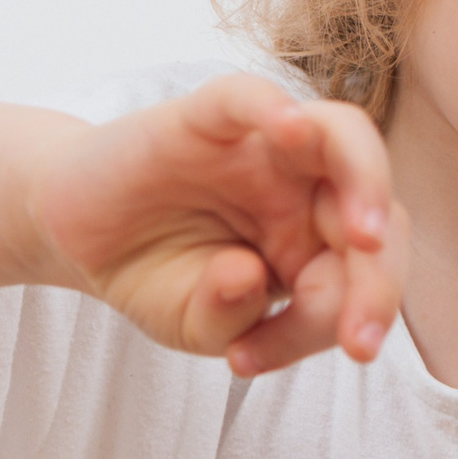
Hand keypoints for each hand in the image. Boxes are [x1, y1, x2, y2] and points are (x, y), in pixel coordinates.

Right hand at [28, 73, 405, 373]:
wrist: (79, 236)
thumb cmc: (153, 276)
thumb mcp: (193, 325)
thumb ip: (229, 316)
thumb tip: (248, 276)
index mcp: (319, 243)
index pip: (365, 274)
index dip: (336, 323)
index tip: (250, 361)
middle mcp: (307, 188)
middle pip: (376, 209)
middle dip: (378, 280)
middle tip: (357, 336)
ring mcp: (264, 147)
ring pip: (343, 136)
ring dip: (368, 185)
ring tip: (364, 239)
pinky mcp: (208, 117)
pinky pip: (250, 97)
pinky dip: (273, 106)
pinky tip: (288, 128)